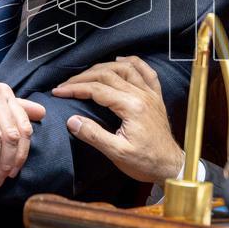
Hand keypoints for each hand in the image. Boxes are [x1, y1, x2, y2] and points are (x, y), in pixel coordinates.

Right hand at [53, 56, 183, 183]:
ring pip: (125, 68)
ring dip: (104, 66)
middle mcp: (142, 95)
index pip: (97, 89)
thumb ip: (94, 135)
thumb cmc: (144, 162)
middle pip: (108, 74)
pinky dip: (133, 62)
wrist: (170, 167)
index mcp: (131, 107)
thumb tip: (72, 120)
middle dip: (84, 77)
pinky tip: (121, 60)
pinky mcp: (156, 97)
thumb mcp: (116, 153)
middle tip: (66, 84)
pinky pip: (146, 72)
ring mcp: (151, 94)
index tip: (58, 91)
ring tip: (86, 74)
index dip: (75, 88)